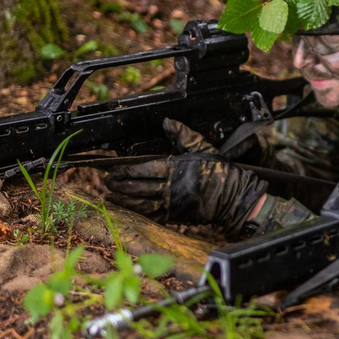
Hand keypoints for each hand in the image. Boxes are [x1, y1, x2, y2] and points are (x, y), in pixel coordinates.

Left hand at [103, 119, 267, 236]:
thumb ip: (183, 135)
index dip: (125, 171)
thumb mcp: (202, 148)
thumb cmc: (219, 172)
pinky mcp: (176, 216)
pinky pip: (152, 215)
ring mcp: (173, 204)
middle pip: (139, 187)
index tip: (112, 170)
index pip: (144, 169)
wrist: (233, 198)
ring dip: (124, 200)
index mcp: (176, 169)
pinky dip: (137, 212)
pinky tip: (126, 209)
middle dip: (120, 185)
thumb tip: (167, 122)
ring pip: (142, 203)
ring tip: (109, 197)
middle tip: (105, 182)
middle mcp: (171, 188)